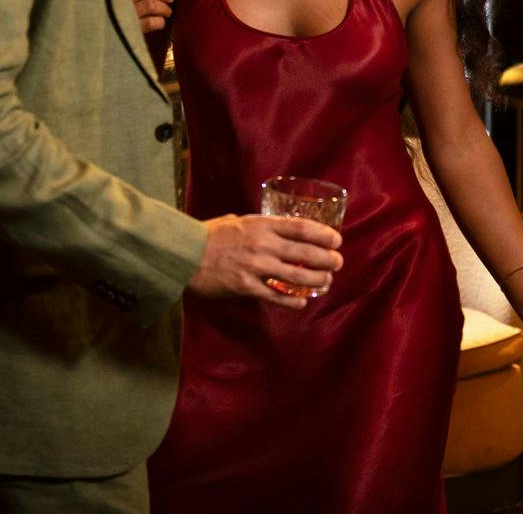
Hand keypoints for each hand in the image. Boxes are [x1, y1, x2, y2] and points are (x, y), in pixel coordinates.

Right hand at [186, 215, 342, 308]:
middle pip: (305, 252)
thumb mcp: (238, 220)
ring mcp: (255, 266)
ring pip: (295, 276)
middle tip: (337, 263)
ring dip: (316, 280)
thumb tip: (275, 227)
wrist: (185, 254)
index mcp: (262, 225)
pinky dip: (292, 300)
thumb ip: (258, 225)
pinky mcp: (246, 286)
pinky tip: (302, 302)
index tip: (336, 240)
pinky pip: (275, 295)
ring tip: (326, 282)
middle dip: (326, 259)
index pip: (301, 227)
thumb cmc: (210, 235)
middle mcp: (263, 244)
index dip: (323, 234)